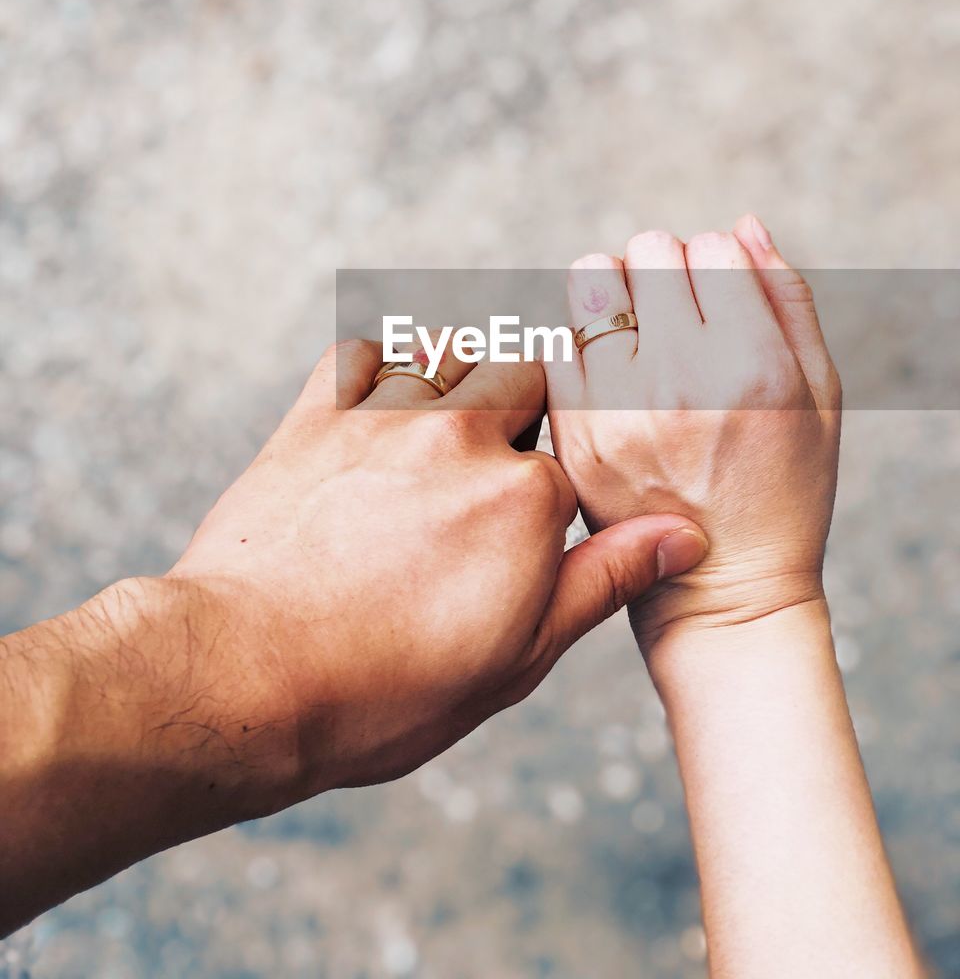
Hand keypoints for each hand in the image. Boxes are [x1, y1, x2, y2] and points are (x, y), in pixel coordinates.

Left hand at [1, 341, 708, 933]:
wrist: (245, 676)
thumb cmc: (384, 688)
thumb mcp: (516, 656)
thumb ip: (602, 580)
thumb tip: (680, 534)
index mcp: (526, 496)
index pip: (577, 456)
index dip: (566, 485)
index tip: (547, 507)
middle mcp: (463, 436)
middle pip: (526, 377)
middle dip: (527, 409)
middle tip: (505, 456)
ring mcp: (385, 417)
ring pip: (450, 349)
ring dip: (462, 374)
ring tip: (449, 425)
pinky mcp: (316, 416)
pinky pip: (360, 349)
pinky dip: (380, 359)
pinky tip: (382, 395)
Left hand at [546, 214, 840, 651]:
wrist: (720, 593)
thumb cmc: (784, 487)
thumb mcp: (819, 395)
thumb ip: (786, 301)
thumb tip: (742, 225)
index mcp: (752, 367)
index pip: (709, 248)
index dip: (715, 266)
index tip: (716, 302)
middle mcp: (680, 382)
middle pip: (645, 253)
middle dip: (662, 271)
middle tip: (673, 318)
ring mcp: (617, 409)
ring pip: (590, 285)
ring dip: (612, 295)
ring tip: (633, 335)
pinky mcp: (572, 434)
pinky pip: (557, 343)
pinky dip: (579, 346)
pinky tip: (606, 377)